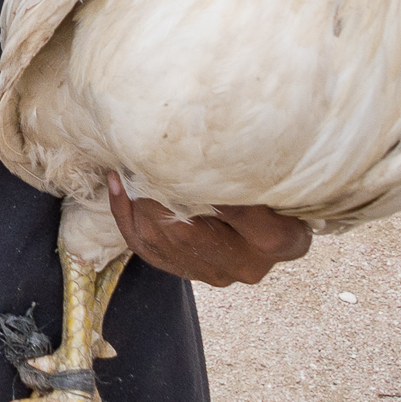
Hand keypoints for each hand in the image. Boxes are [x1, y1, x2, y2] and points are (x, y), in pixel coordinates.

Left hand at [108, 172, 310, 286]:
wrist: (256, 218)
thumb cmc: (266, 179)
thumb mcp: (273, 174)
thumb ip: (254, 165)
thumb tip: (225, 128)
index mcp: (282, 241)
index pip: (254, 223)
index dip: (224, 198)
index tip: (197, 167)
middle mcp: (248, 264)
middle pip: (192, 234)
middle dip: (159, 194)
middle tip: (141, 158)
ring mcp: (214, 272)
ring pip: (162, 240)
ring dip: (138, 201)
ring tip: (128, 165)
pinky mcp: (186, 270)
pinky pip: (145, 246)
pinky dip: (125, 214)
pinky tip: (117, 184)